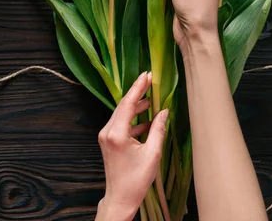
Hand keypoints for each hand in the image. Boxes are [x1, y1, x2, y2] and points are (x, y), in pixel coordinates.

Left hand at [96, 72, 168, 220]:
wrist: (121, 197)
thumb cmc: (137, 179)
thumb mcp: (153, 154)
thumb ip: (158, 129)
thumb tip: (164, 111)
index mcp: (116, 134)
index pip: (128, 104)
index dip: (138, 87)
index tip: (147, 75)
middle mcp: (107, 131)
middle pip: (123, 106)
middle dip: (137, 92)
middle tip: (150, 80)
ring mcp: (106, 136)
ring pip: (122, 113)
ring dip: (136, 105)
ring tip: (152, 98)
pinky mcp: (108, 140)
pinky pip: (121, 123)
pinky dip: (133, 118)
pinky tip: (147, 118)